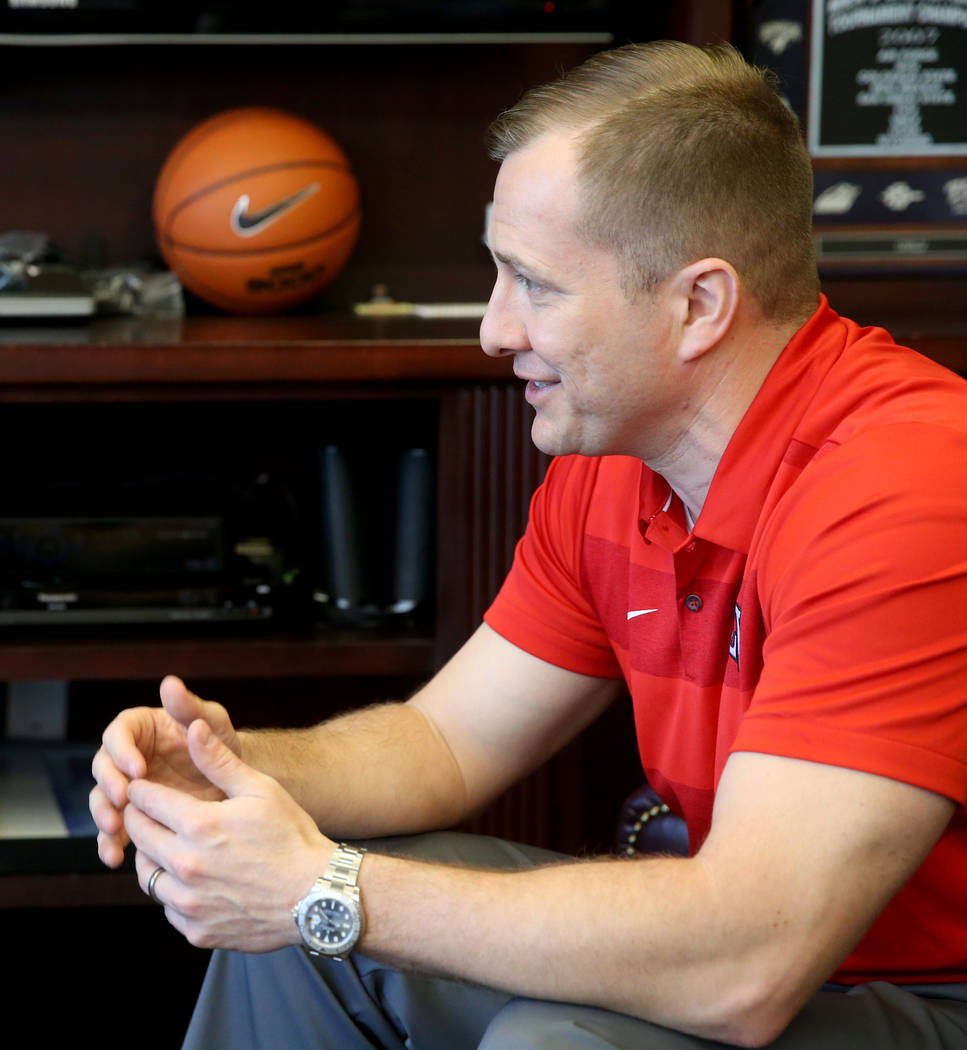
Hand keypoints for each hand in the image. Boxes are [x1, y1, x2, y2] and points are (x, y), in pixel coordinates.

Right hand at [90, 675, 240, 868]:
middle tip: (121, 802)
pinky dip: (109, 843)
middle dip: (107, 787)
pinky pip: (114, 830)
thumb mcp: (212, 722)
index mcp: (140, 728)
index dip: (122, 751)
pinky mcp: (133, 815)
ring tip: (115, 831)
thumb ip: (190, 706)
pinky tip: (116, 857)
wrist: (235, 782)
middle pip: (102, 769)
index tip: (138, 769)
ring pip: (102, 801)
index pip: (117, 734)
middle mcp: (126, 757)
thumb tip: (169, 683)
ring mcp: (127, 787)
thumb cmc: (223, 743)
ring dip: (103, 816)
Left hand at [126, 719, 331, 952]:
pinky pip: (167, 907)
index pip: (145, 800)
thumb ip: (219, 760)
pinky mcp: (196, 931)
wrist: (317, 895)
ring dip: (152, 857)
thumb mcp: (260, 789)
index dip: (142, 789)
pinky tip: (193, 879)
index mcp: (198, 825)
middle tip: (152, 813)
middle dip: (140, 819)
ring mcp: (189, 903)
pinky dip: (173, 891)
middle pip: (139, 835)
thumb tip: (192, 728)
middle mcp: (185, 866)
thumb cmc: (292, 836)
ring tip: (171, 845)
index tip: (146, 787)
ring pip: (146, 875)